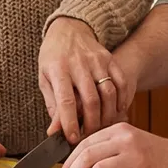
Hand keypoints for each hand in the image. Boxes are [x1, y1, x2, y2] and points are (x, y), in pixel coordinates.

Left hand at [38, 16, 132, 141]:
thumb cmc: (54, 57)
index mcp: (58, 69)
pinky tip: (117, 111)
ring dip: (107, 115)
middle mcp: (79, 64)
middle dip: (91, 123)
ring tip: (101, 126)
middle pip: (91, 99)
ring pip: (108, 93)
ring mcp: (97, 60)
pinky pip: (121, 82)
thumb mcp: (45, 78)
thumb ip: (53, 105)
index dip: (70, 122)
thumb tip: (55, 131)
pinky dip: (121, 100)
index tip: (72, 138)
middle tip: (88, 136)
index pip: (66, 100)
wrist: (69, 29)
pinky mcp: (110, 59)